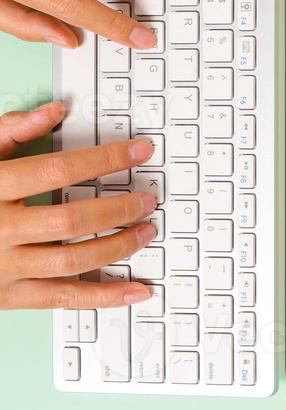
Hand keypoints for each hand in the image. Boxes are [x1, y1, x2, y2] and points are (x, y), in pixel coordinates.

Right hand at [0, 101, 156, 310]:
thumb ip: (11, 131)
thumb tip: (56, 110)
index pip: (56, 170)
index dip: (104, 159)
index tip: (139, 151)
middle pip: (69, 220)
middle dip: (117, 208)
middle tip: (148, 199)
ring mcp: (2, 267)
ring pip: (71, 261)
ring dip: (118, 246)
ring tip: (147, 231)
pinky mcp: (8, 296)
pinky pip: (63, 299)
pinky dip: (104, 297)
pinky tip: (136, 290)